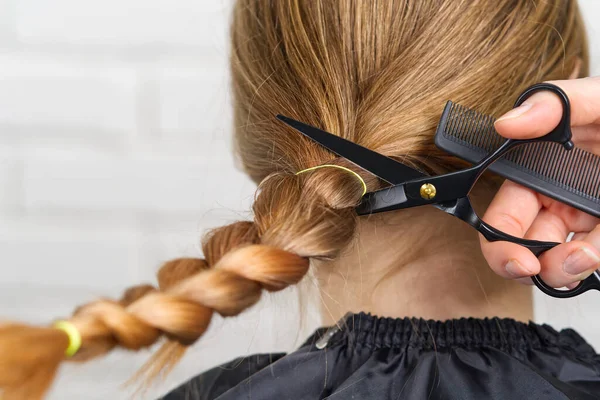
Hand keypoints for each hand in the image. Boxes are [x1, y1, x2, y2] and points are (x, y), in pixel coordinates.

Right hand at [481, 77, 599, 287]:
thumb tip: (507, 124)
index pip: (504, 211)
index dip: (498, 236)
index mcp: (545, 168)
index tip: (514, 254)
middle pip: (520, 244)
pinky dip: (589, 264)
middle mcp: (560, 199)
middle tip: (529, 267)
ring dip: (558, 270)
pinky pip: (593, 258)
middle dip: (519, 262)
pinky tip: (593, 255)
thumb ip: (556, 106)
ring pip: (554, 262)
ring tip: (579, 259)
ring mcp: (588, 220)